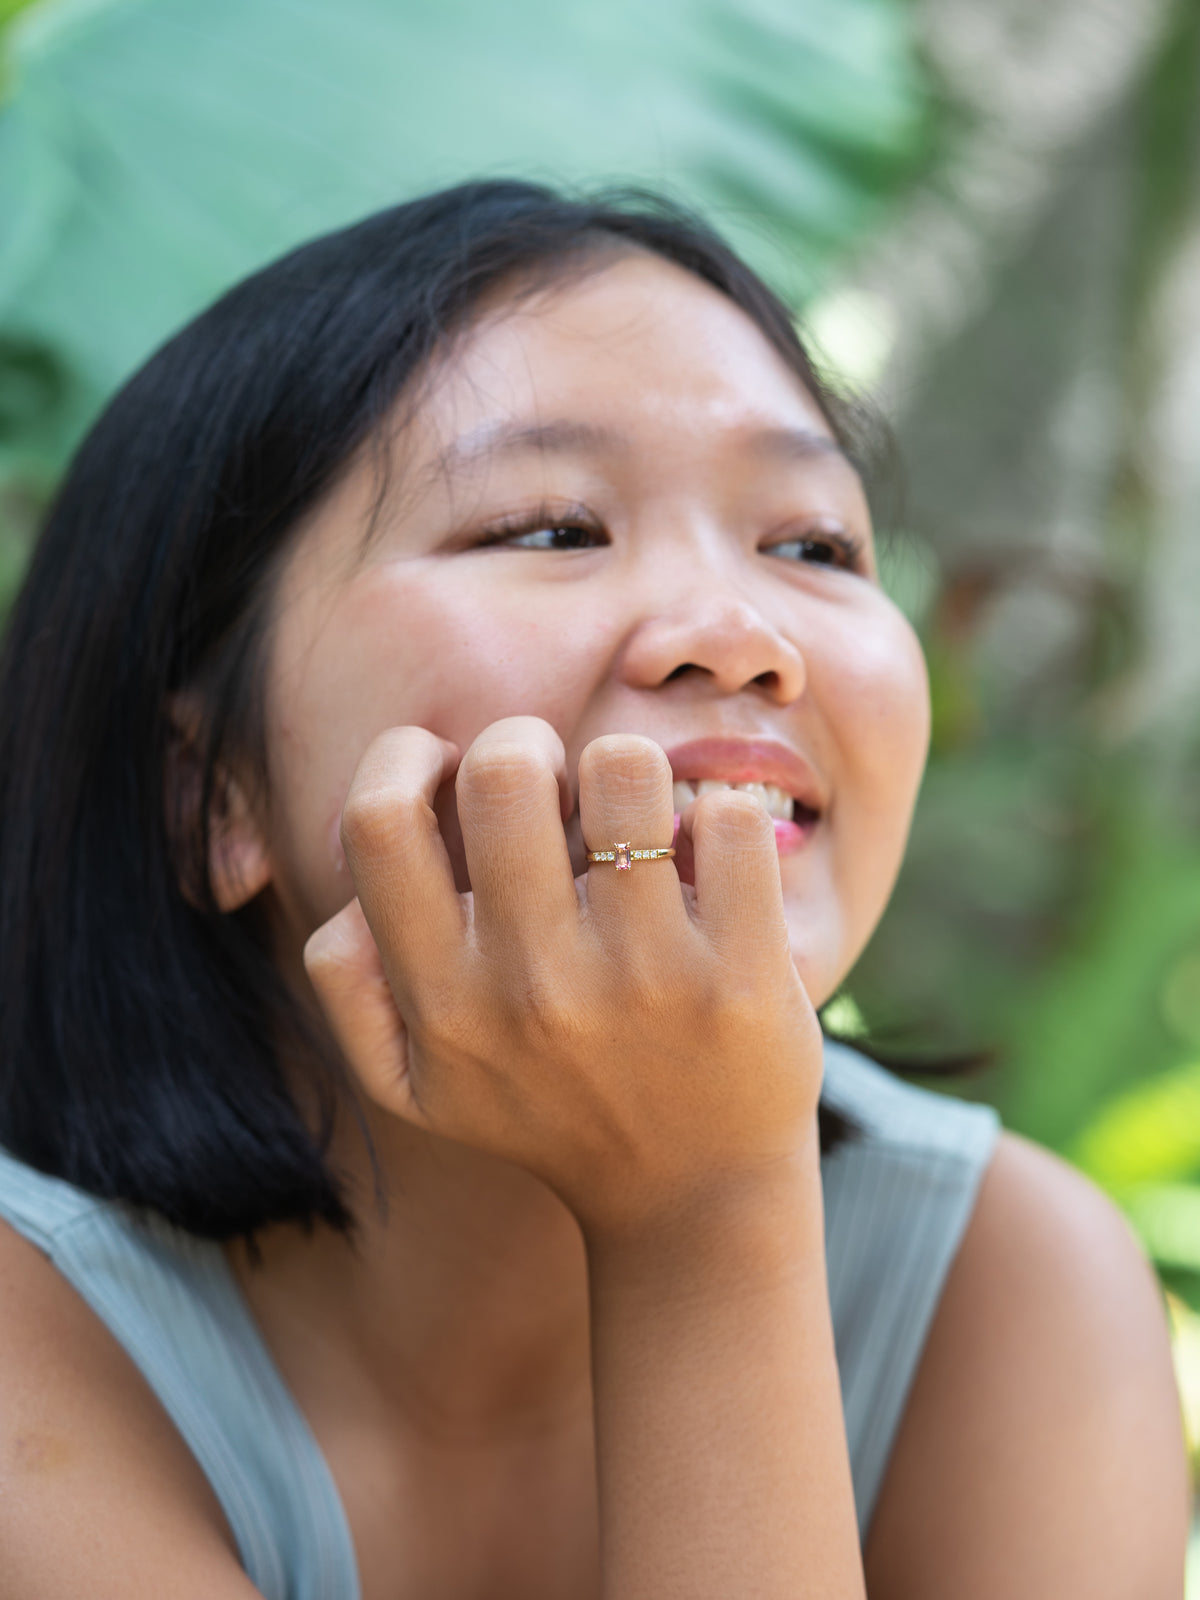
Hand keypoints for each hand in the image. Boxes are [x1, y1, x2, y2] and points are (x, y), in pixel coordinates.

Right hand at [304, 716, 823, 1238]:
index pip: (379, 823)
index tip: (448, 773)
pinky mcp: (741, 973)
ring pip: (623, 766)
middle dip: (527, 744)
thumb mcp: (415, 1083)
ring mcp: (643, 978)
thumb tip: (351, 884)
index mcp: (444, 1004)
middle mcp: (534, 989)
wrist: (692, 1203)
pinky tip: (708, 865)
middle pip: (502, 769)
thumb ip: (350, 983)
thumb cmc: (550, 1111)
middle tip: (556, 786)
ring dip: (625, 769)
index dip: (405, 758)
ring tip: (633, 821)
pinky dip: (718, 817)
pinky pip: (725, 818)